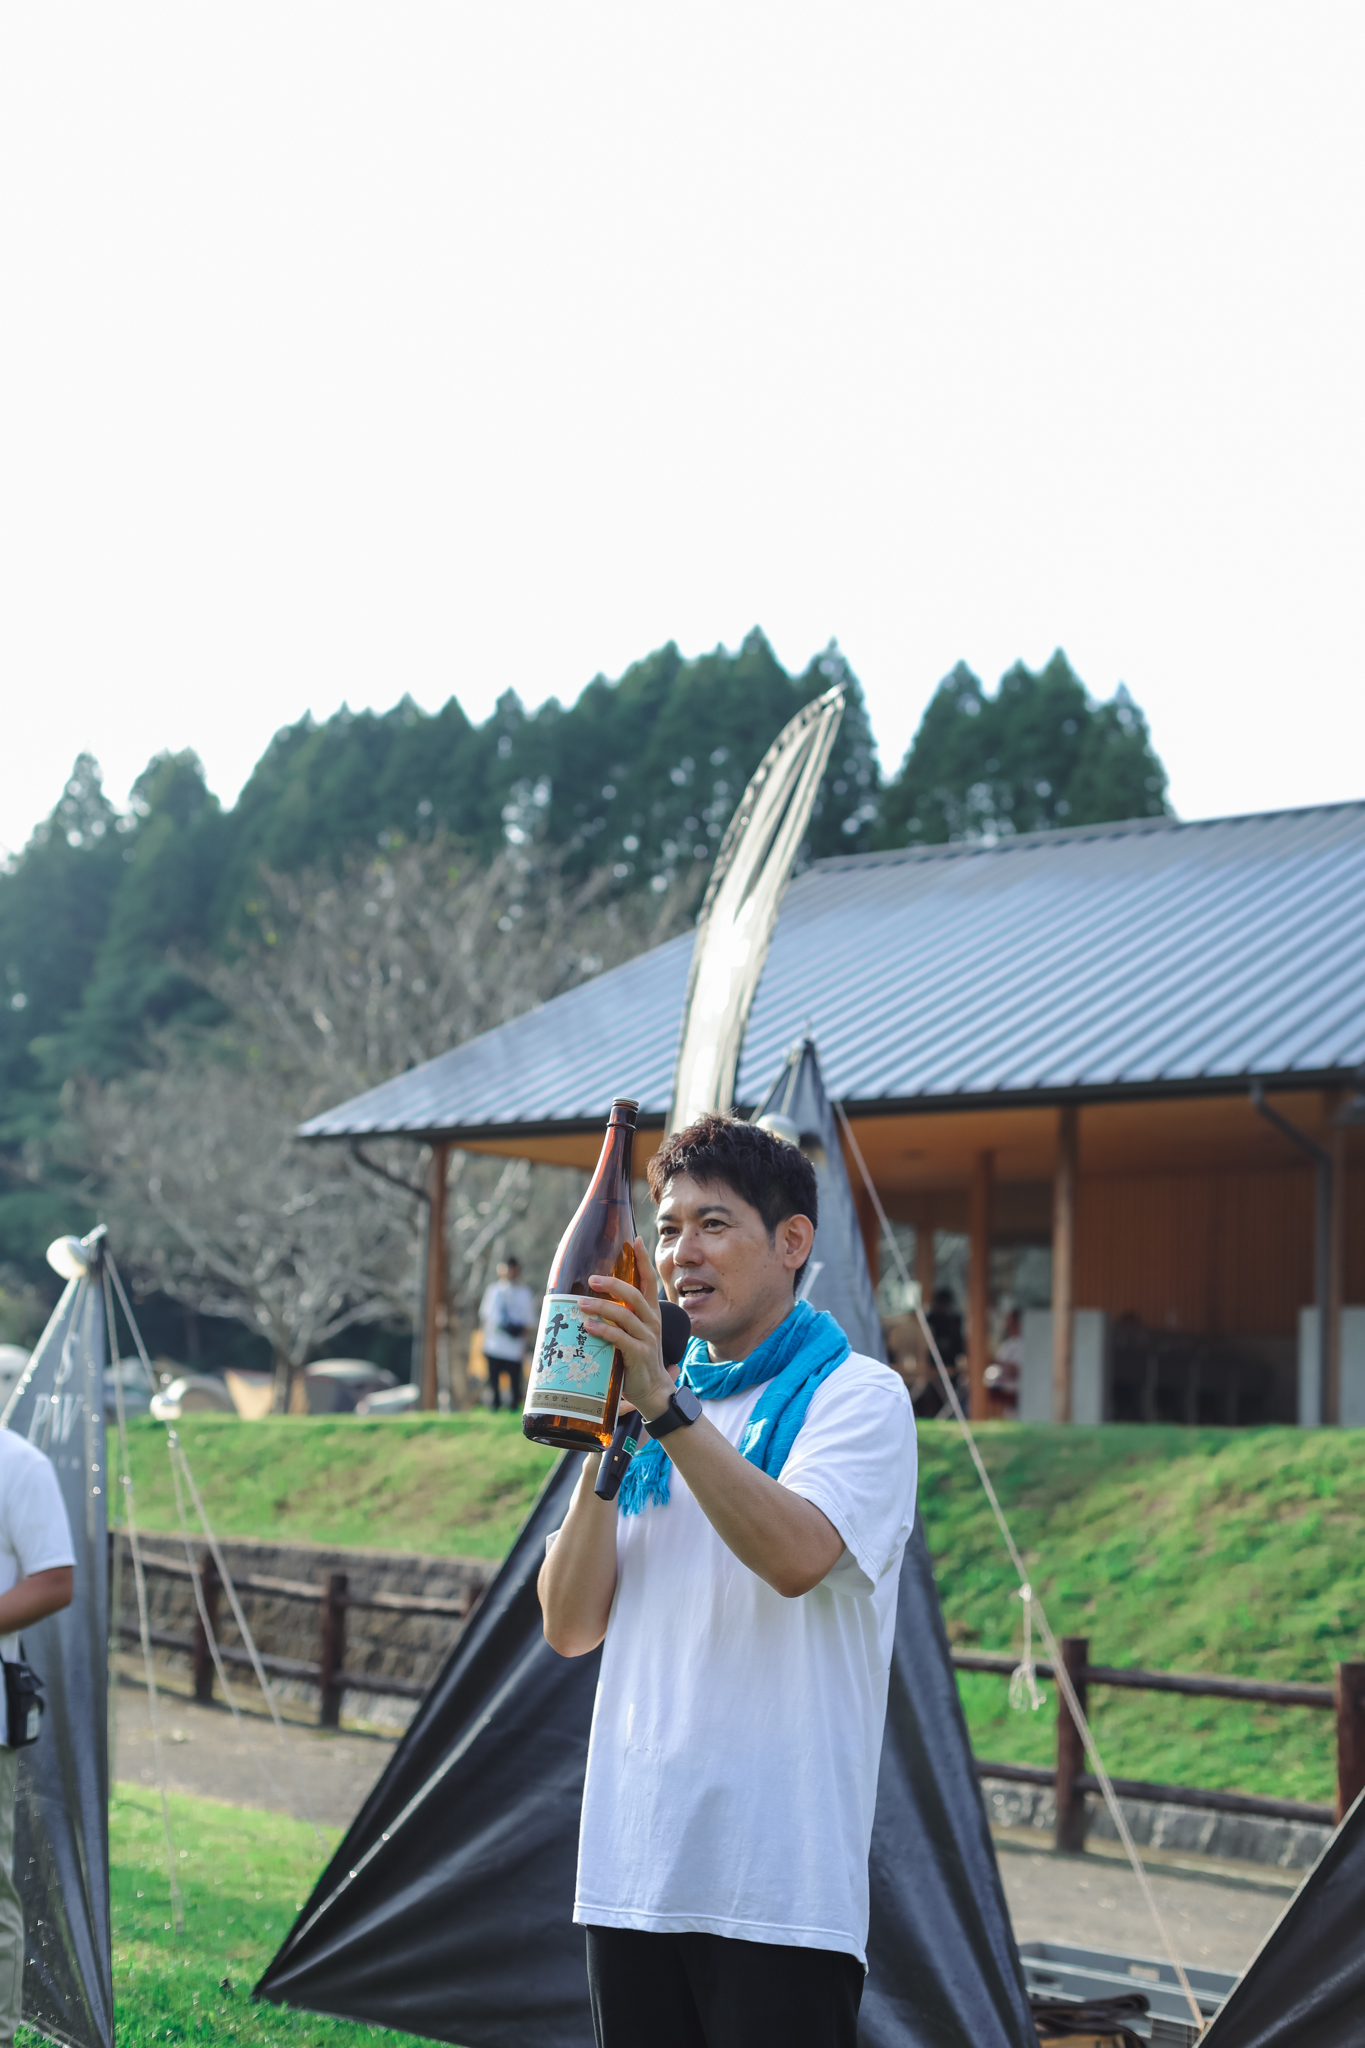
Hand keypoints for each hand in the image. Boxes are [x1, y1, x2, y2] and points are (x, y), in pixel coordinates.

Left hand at [582, 1239, 675, 1422]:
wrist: (653, 1391)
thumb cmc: (637, 1360)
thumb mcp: (634, 1334)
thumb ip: (621, 1318)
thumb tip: (591, 1301)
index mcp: (651, 1313)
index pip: (648, 1281)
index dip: (643, 1260)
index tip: (635, 1240)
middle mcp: (651, 1322)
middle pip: (635, 1294)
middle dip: (613, 1283)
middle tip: (591, 1279)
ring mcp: (646, 1338)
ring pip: (624, 1314)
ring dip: (601, 1307)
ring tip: (580, 1303)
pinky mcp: (638, 1354)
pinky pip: (619, 1337)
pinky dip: (602, 1330)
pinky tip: (588, 1326)